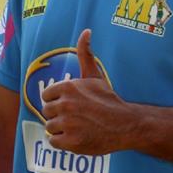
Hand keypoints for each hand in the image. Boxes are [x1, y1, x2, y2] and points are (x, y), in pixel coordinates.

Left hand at [41, 29, 134, 154]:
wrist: (125, 125)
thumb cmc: (108, 100)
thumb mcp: (95, 75)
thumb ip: (86, 54)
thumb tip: (86, 31)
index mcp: (68, 87)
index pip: (46, 95)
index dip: (57, 100)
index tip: (70, 105)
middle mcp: (66, 105)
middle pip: (47, 112)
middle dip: (59, 115)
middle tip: (76, 117)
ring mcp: (68, 124)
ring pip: (50, 127)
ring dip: (61, 129)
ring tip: (78, 127)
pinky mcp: (70, 142)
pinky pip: (54, 141)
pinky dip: (63, 142)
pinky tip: (77, 136)